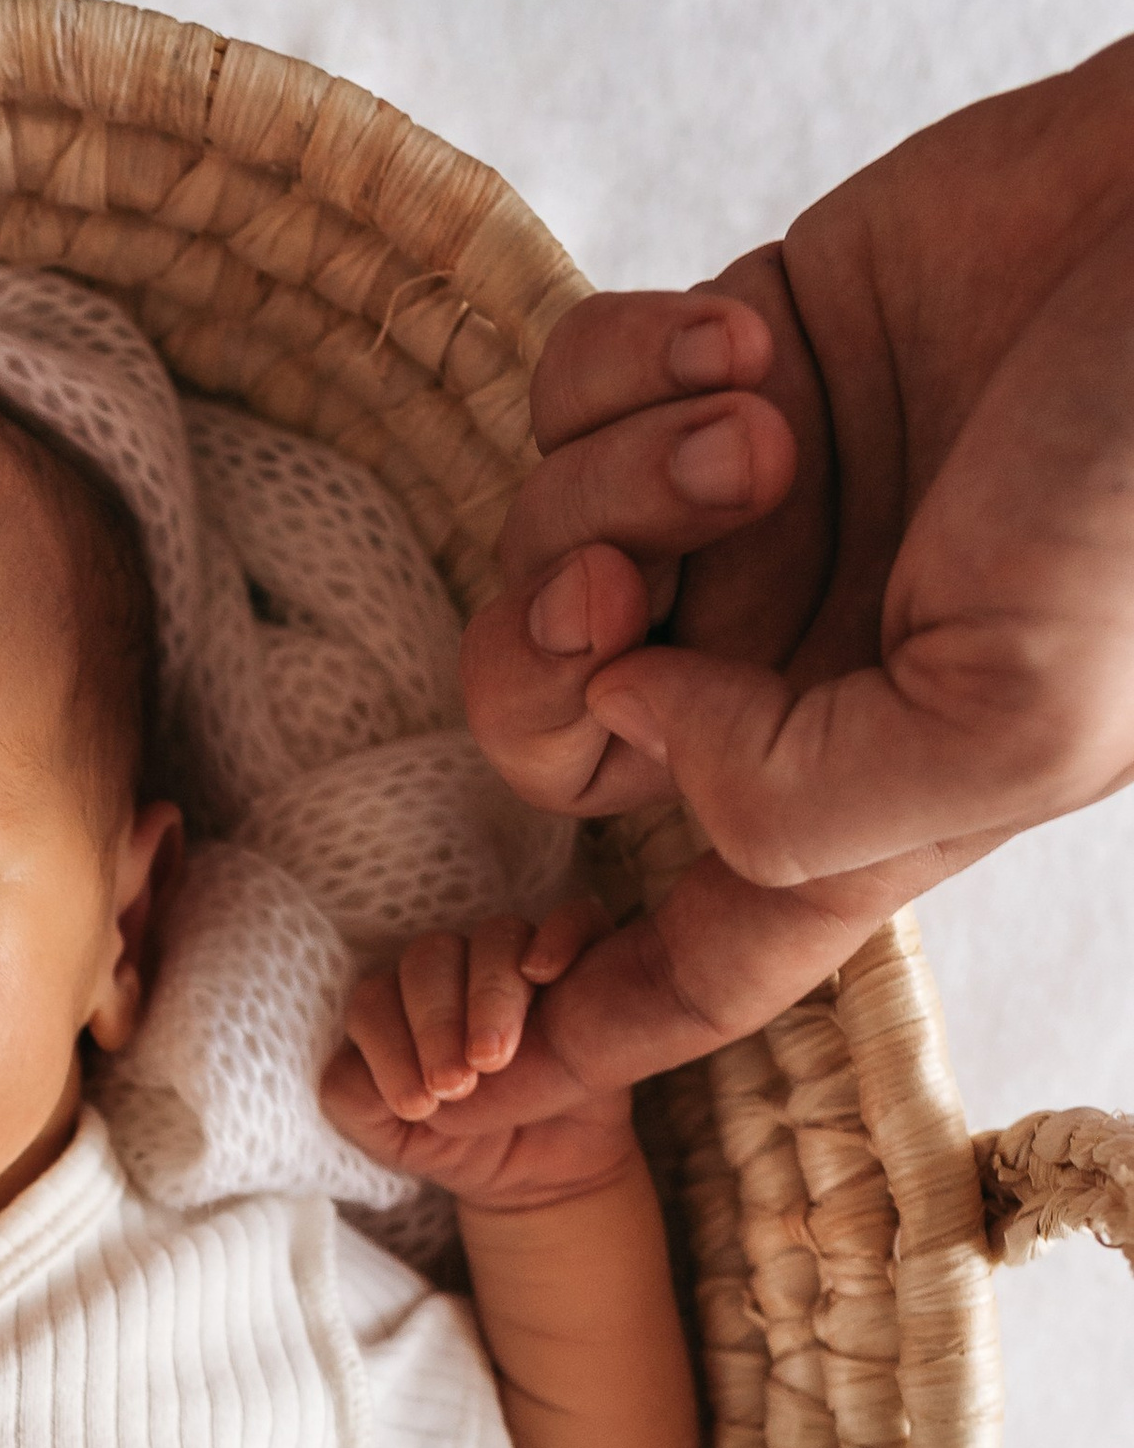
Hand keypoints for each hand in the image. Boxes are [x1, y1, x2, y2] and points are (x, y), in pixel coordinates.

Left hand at [322, 903, 641, 1208]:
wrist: (544, 1171)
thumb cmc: (462, 1143)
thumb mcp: (395, 1138)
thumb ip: (356, 1099)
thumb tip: (352, 1063)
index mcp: (400, 1007)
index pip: (376, 999)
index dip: (389, 1047)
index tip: (418, 1104)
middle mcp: (454, 974)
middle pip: (428, 958)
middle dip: (435, 1022)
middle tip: (455, 1084)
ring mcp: (517, 961)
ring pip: (495, 937)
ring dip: (489, 994)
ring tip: (493, 1058)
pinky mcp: (580, 961)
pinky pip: (577, 918)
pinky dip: (561, 933)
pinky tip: (545, 973)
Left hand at [462, 42, 1133, 1003]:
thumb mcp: (1013, 719)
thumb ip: (800, 800)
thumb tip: (630, 727)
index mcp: (867, 794)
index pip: (693, 964)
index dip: (570, 1041)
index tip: (434, 1105)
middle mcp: (794, 667)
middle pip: (549, 742)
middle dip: (545, 666)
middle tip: (619, 588)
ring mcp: (755, 512)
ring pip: (546, 547)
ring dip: (617, 484)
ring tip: (761, 431)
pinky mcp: (735, 354)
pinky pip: (572, 393)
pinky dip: (628, 367)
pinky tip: (750, 343)